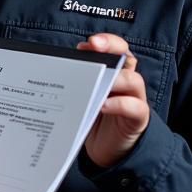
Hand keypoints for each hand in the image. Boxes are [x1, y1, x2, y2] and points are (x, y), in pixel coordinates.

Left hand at [76, 33, 149, 167]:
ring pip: (133, 80)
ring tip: (98, 81)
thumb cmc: (92, 117)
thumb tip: (52, 68)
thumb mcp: (82, 96)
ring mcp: (134, 98)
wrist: (108, 149)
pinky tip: (103, 105)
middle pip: (126, 57)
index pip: (116, 48)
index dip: (106, 42)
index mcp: (113, 72)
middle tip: (94, 46)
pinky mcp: (138, 117)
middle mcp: (126, 81)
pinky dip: (120, 104)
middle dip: (112, 47)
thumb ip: (76, 82)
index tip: (87, 43)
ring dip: (116, 78)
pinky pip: (135, 107)